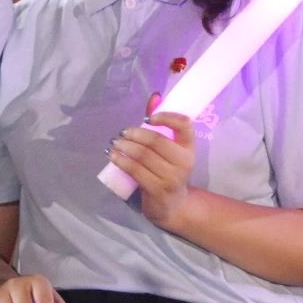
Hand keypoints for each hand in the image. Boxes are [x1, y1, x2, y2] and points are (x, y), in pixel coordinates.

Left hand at [107, 94, 195, 231]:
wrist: (172, 206)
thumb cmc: (168, 171)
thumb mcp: (168, 149)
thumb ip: (161, 124)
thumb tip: (154, 96)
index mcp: (189, 148)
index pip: (185, 125)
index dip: (166, 117)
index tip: (149, 117)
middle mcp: (184, 162)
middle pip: (156, 140)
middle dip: (135, 133)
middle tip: (122, 132)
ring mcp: (171, 177)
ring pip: (143, 155)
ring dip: (125, 146)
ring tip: (115, 143)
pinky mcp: (157, 189)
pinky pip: (135, 170)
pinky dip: (121, 161)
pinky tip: (113, 156)